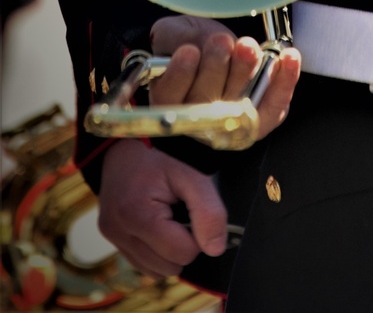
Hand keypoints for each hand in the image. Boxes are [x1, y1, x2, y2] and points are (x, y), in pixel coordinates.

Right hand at [97, 139, 227, 277]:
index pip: (182, 252)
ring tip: (168, 217)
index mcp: (137, 214)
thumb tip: (216, 248)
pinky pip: (143, 265)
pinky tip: (158, 226)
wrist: (126, 146)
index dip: (197, 234)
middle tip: (180, 212)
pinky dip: (156, 252)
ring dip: (169, 251)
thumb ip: (208, 211)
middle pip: (169, 266)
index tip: (193, 210)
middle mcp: (117, 232)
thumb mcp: (192, 175)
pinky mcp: (111, 241)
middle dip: (183, 244)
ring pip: (156, 271)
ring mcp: (112, 239)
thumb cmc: (161, 158)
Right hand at [149, 15, 300, 138]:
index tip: (189, 51)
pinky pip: (272, 108)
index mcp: (167, 100)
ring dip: (245, 69)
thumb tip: (190, 45)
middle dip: (216, 66)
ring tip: (246, 46)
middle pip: (205, 101)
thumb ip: (176, 39)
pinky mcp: (257, 120)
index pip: (169, 96)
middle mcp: (195, 120)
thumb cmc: (191, 43)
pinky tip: (289, 58)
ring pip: (238, 102)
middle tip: (221, 42)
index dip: (180, 75)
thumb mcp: (175, 35)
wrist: (214, 48)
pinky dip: (284, 81)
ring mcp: (229, 123)